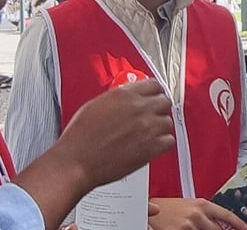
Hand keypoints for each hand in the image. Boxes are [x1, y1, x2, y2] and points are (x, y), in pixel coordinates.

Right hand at [53, 80, 174, 189]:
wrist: (77, 161)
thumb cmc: (80, 137)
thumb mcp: (95, 105)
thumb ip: (117, 99)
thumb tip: (127, 99)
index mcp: (125, 94)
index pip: (153, 85)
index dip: (154, 92)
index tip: (153, 97)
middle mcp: (139, 108)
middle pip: (164, 101)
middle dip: (159, 108)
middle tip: (153, 116)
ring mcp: (147, 127)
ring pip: (168, 121)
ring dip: (160, 127)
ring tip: (150, 133)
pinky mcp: (151, 147)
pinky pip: (169, 141)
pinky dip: (163, 143)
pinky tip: (152, 145)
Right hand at [148, 198, 246, 229]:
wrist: (149, 209)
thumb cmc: (168, 208)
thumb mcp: (189, 206)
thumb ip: (205, 214)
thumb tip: (219, 224)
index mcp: (202, 204)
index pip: (226, 215)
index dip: (239, 224)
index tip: (246, 229)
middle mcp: (197, 215)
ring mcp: (189, 226)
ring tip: (193, 228)